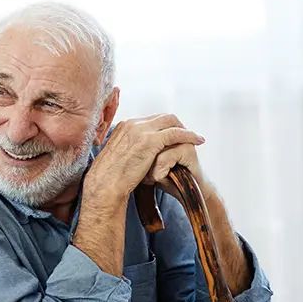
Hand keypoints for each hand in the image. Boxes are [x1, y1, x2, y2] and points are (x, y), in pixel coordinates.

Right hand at [85, 114, 204, 202]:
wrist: (104, 184)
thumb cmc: (108, 177)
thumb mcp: (116, 157)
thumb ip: (126, 149)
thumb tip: (134, 153)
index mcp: (124, 126)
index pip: (150, 120)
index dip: (164, 126)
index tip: (172, 135)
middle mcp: (132, 124)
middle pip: (162, 117)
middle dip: (177, 124)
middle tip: (187, 135)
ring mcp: (141, 130)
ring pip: (171, 122)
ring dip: (185, 128)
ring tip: (196, 138)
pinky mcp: (151, 141)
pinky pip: (176, 133)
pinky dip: (189, 135)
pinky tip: (197, 140)